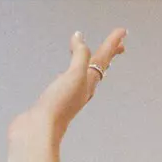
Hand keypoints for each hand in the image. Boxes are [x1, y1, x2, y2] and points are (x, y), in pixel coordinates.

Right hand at [10, 29, 125, 144]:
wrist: (39, 129)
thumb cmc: (58, 105)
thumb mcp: (74, 74)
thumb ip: (79, 54)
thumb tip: (80, 38)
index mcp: (89, 81)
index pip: (103, 58)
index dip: (113, 43)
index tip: (123, 31)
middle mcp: (82, 88)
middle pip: (99, 67)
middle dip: (109, 54)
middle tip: (120, 45)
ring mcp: (70, 93)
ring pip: (86, 74)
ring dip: (93, 63)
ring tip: (98, 57)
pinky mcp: (57, 97)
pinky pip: (69, 80)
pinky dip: (73, 71)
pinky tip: (68, 74)